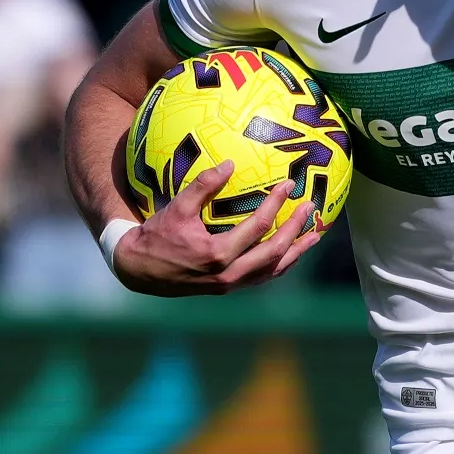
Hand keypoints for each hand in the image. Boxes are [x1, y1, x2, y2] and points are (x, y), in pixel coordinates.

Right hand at [108, 161, 321, 296]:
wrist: (140, 271)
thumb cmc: (156, 236)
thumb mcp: (176, 208)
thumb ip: (203, 186)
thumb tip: (229, 164)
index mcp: (218, 253)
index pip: (258, 226)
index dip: (276, 204)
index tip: (289, 185)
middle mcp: (229, 274)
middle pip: (274, 251)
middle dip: (296, 229)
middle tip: (310, 208)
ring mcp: (231, 284)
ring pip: (273, 270)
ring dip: (296, 252)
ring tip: (314, 236)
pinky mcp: (228, 288)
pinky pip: (262, 277)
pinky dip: (280, 264)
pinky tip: (290, 253)